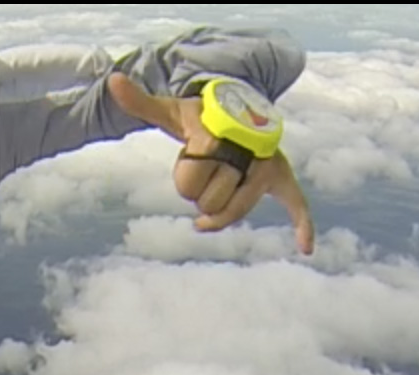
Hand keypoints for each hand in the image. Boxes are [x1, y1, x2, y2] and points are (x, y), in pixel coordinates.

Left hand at [107, 74, 314, 255]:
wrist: (235, 110)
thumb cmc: (199, 117)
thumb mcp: (171, 111)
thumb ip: (142, 101)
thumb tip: (113, 82)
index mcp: (223, 134)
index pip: (191, 180)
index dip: (184, 175)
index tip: (191, 154)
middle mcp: (249, 148)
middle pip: (211, 202)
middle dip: (200, 194)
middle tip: (206, 172)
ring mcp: (267, 163)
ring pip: (233, 213)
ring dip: (218, 210)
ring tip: (213, 198)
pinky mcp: (281, 177)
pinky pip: (296, 203)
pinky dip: (302, 225)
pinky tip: (305, 248)